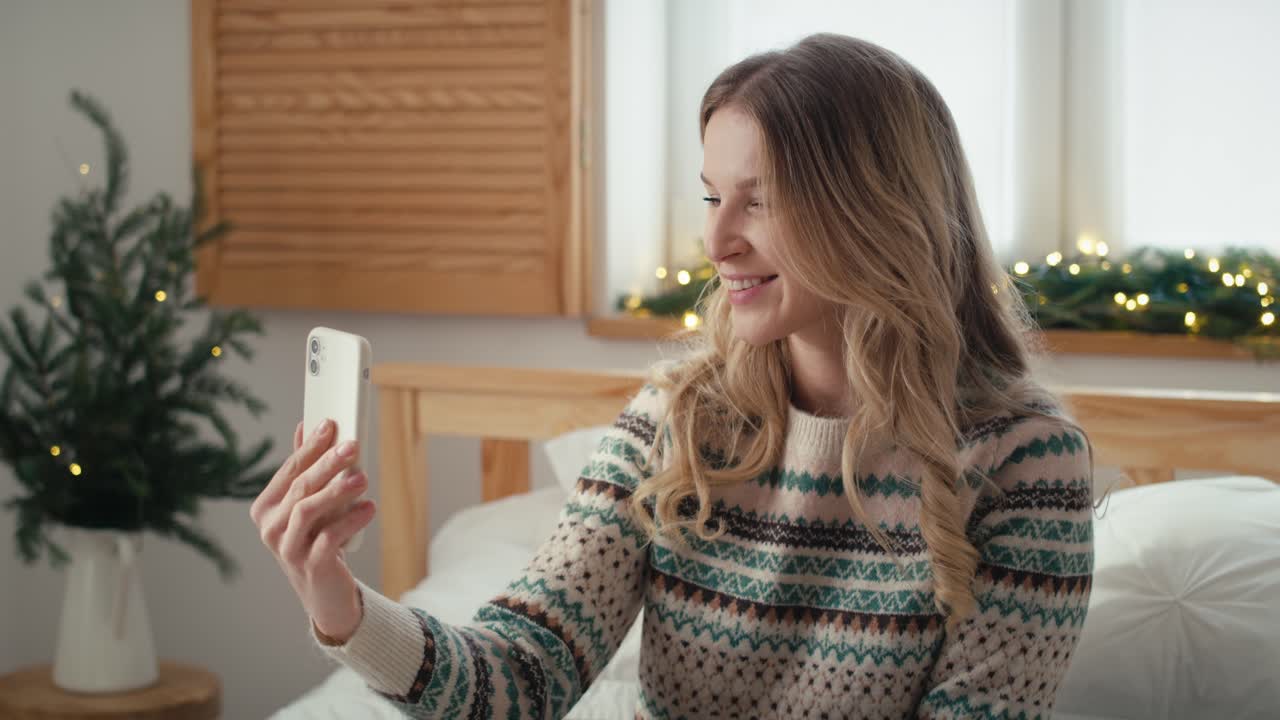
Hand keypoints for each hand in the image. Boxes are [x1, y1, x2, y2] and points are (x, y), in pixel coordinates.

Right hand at [250, 418, 375, 643]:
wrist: (324, 592)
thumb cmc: (316, 540)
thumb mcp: (308, 505)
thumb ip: (303, 470)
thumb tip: (305, 426)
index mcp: (266, 508)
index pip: (289, 470)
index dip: (310, 446)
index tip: (331, 425)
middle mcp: (270, 528)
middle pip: (300, 487)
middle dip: (327, 463)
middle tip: (352, 446)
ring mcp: (287, 548)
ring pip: (308, 510)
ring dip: (337, 490)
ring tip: (363, 478)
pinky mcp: (309, 566)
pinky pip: (329, 537)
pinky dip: (351, 520)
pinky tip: (370, 508)